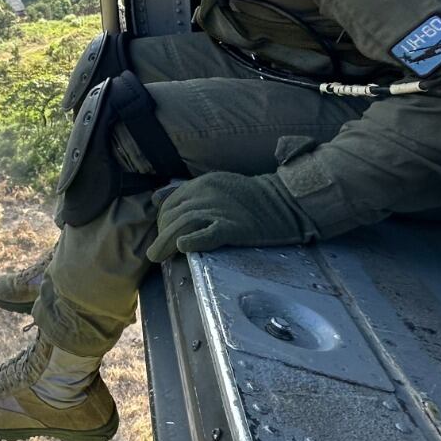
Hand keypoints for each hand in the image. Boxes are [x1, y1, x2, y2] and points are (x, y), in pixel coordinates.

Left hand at [147, 172, 317, 260]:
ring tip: (157, 256)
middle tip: (158, 252)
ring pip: (183, 225)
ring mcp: (218, 210)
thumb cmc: (250, 197)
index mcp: (200, 184)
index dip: (163, 222)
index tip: (163, 236)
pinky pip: (207, 234)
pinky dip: (193, 240)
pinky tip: (183, 247)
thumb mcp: (214, 185)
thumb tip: (155, 199)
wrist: (284, 200)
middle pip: (173, 216)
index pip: (170, 203)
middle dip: (162, 234)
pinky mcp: (232, 227)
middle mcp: (205, 194)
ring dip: (166, 242)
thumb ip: (185, 191)